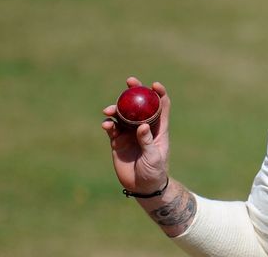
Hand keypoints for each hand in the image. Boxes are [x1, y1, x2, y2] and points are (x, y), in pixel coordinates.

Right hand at [102, 77, 169, 194]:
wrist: (142, 187)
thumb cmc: (155, 172)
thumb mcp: (154, 157)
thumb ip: (147, 142)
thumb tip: (142, 126)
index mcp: (158, 128)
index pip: (161, 106)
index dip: (159, 93)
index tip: (154, 85)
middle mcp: (144, 127)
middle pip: (140, 104)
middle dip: (135, 91)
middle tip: (129, 81)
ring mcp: (130, 133)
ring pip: (122, 114)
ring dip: (116, 108)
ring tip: (109, 110)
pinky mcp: (118, 141)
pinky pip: (112, 128)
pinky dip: (108, 124)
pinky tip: (106, 124)